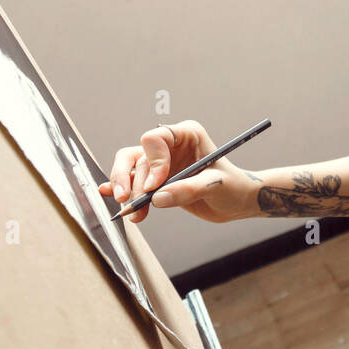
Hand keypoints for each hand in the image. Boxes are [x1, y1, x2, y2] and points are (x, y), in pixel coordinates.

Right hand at [97, 119, 247, 223]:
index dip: (152, 161)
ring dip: (127, 190)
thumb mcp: (216, 186)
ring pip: (129, 168)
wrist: (237, 202)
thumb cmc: (233, 187)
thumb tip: (157, 198)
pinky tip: (111, 197)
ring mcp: (161, 162)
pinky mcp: (156, 180)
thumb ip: (188, 190)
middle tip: (131, 201)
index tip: (157, 185)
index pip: (156, 138)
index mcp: (187, 134)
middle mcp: (170, 145)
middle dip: (131, 180)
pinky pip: (132, 181)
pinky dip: (121, 189)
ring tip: (134, 214)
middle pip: (137, 155)